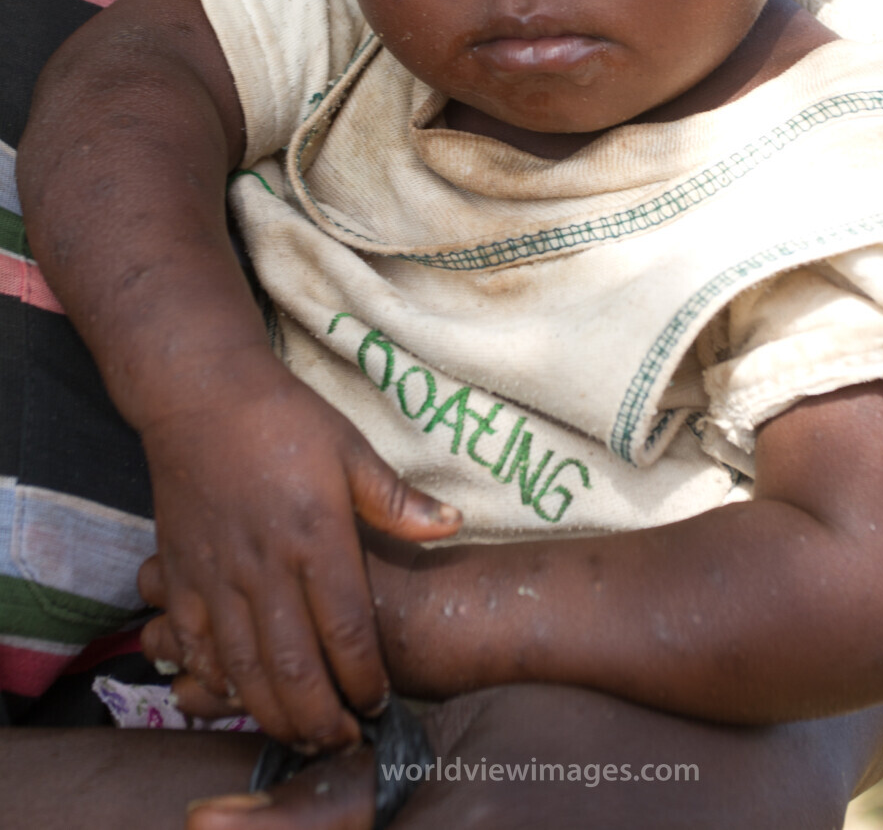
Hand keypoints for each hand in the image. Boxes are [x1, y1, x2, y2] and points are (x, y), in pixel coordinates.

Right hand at [138, 345, 460, 748]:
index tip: (379, 702)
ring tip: (302, 733)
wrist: (200, 396)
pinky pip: (194, 648)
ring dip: (275, 713)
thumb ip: (396, 501)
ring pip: (244, 671)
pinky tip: (238, 693)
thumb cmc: (284, 419)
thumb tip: (453, 526)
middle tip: (343, 739)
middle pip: (295, 669)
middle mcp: (265, 566)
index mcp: (316, 536)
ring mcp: (216, 576)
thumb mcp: (350, 448)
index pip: (347, 630)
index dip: (365, 678)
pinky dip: (216, 680)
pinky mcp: (177, 575)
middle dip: (323, 718)